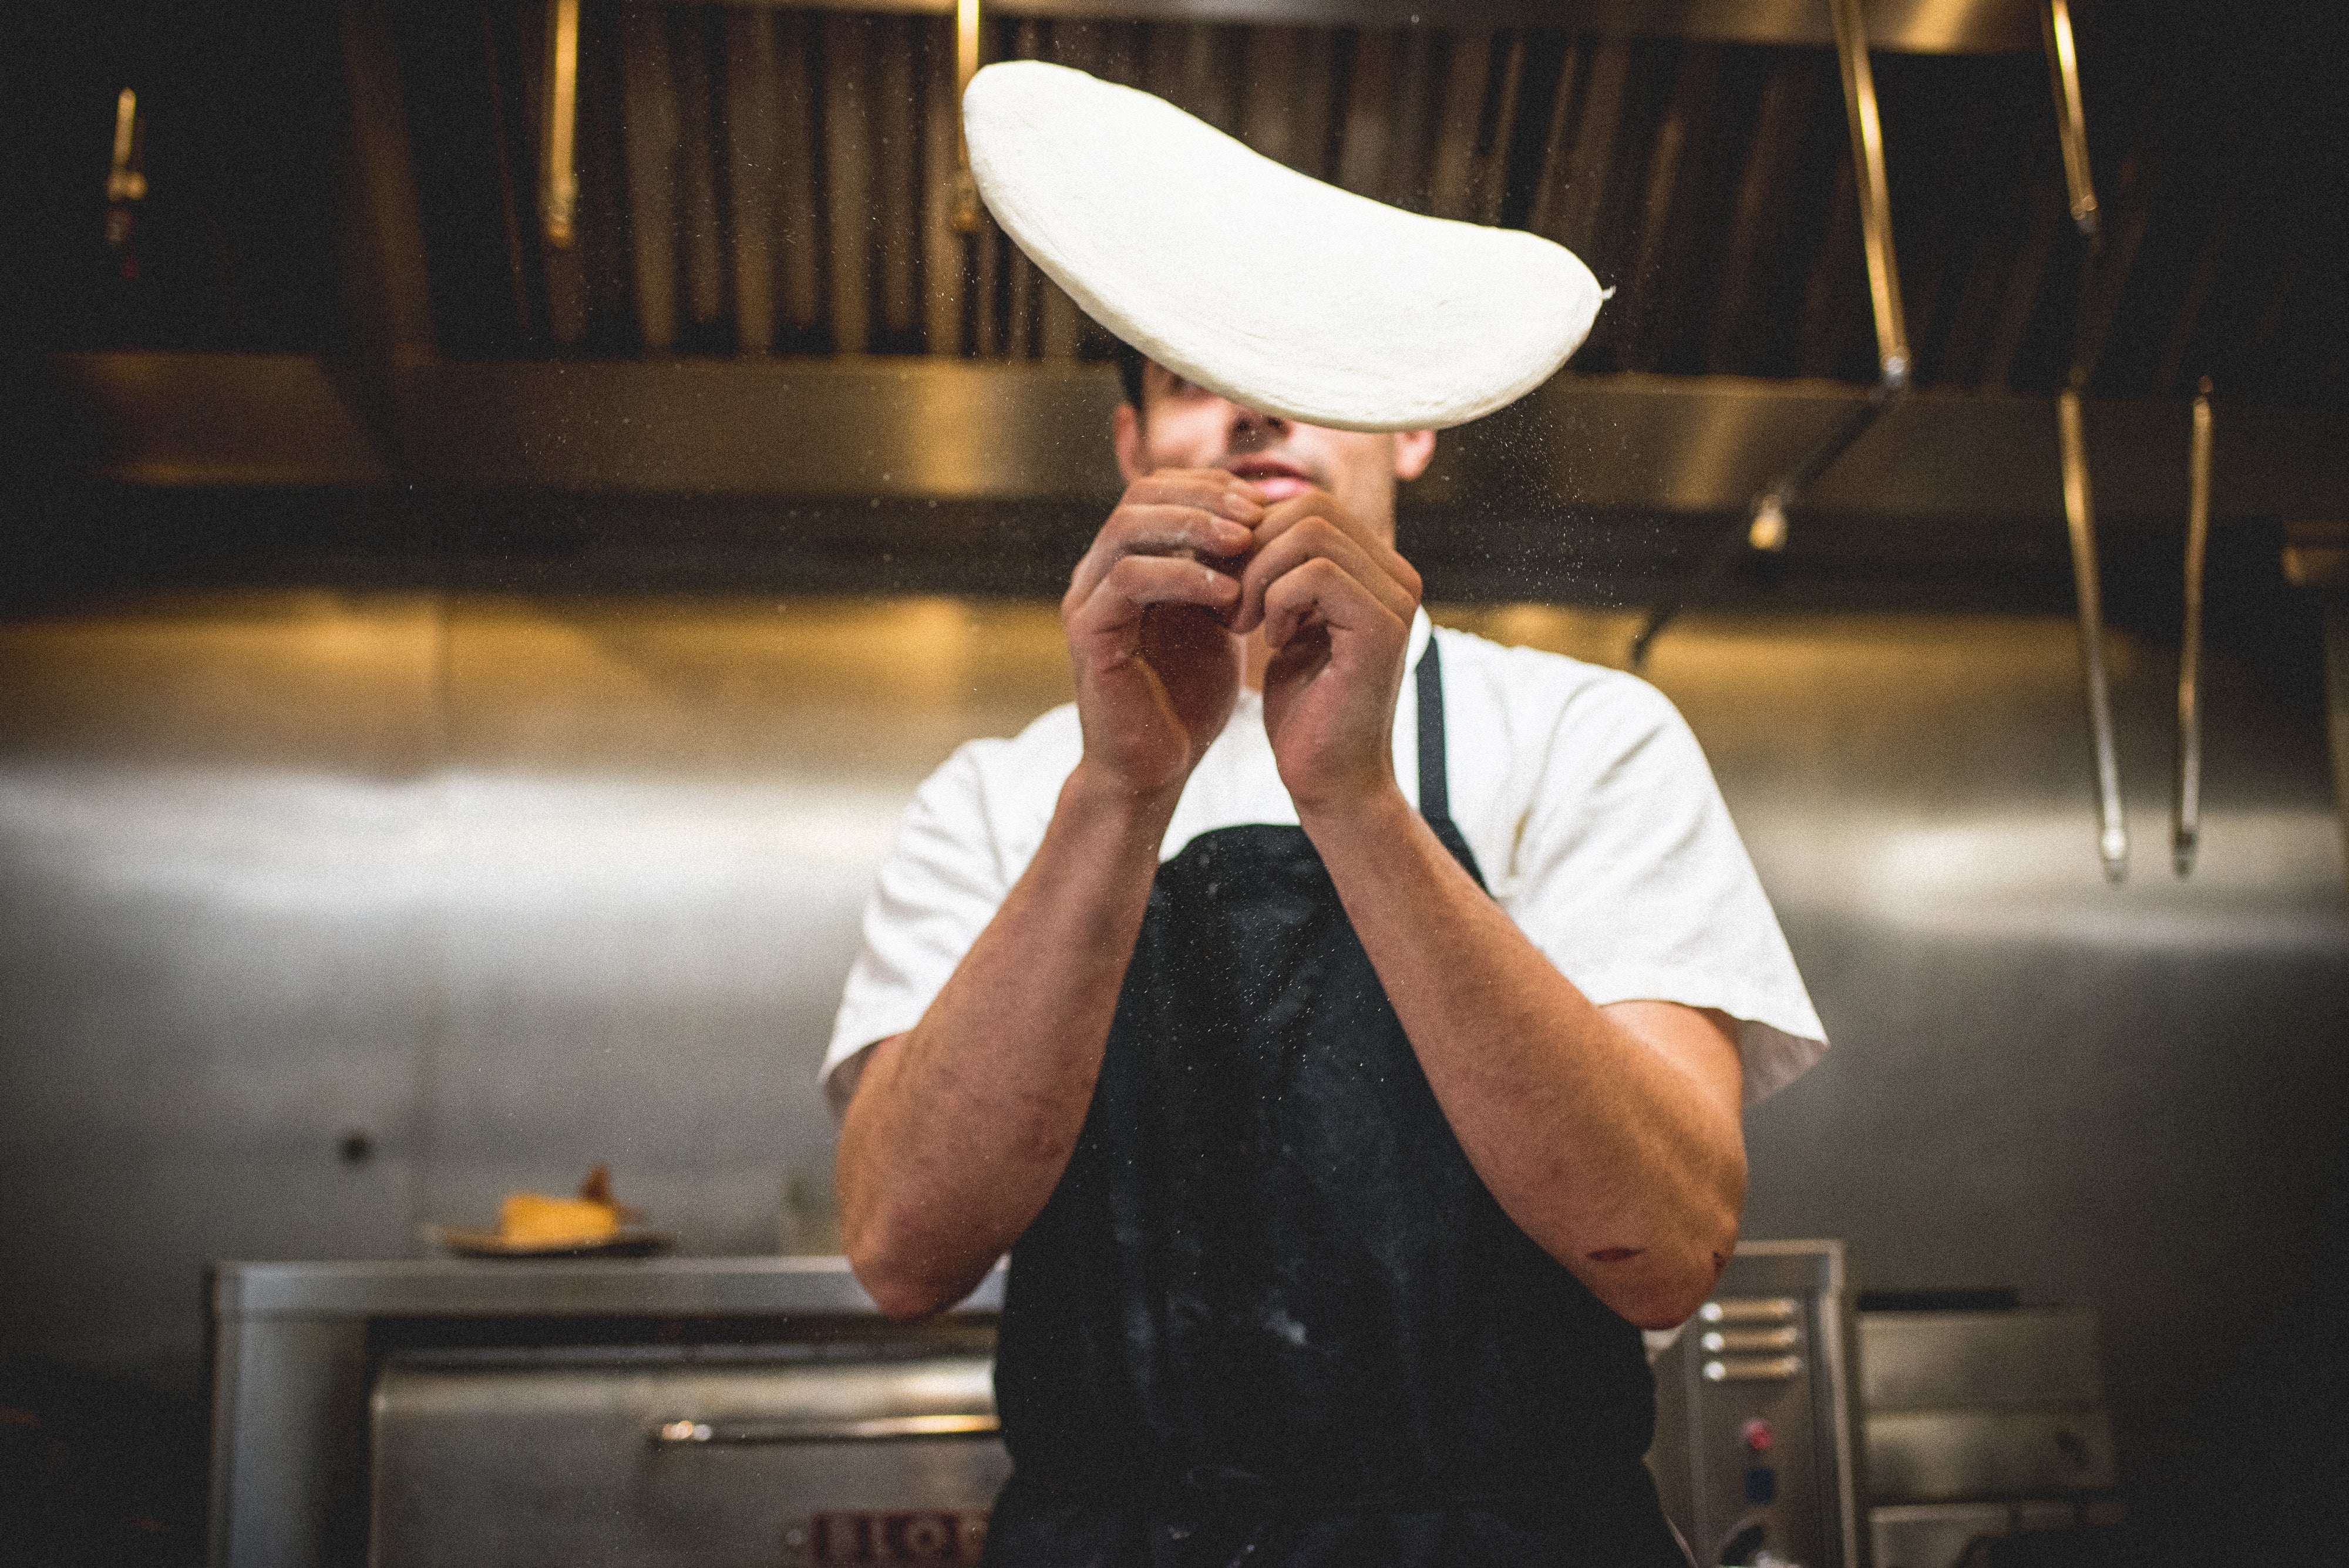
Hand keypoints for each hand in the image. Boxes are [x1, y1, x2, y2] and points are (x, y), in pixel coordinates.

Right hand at [1063, 469, 1265, 800]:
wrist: (1155, 769)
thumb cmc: (1188, 699)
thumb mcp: (1219, 622)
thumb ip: (1229, 572)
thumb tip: (1272, 522)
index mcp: (1127, 562)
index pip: (1159, 490)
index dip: (1211, 487)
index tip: (1263, 504)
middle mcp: (1098, 572)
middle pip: (1139, 496)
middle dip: (1203, 498)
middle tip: (1256, 515)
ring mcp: (1086, 600)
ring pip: (1127, 528)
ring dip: (1193, 526)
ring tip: (1245, 542)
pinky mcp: (1087, 633)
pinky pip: (1129, 580)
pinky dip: (1181, 576)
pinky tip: (1226, 593)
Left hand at [1230, 487, 1422, 814]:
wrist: (1329, 780)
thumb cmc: (1304, 708)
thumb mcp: (1287, 624)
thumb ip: (1282, 573)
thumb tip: (1244, 516)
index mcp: (1377, 570)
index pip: (1310, 504)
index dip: (1254, 533)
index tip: (1223, 581)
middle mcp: (1398, 575)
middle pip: (1310, 506)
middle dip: (1252, 548)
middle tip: (1229, 602)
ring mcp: (1397, 598)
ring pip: (1311, 532)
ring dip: (1259, 574)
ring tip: (1244, 621)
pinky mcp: (1385, 626)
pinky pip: (1317, 573)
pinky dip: (1278, 600)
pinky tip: (1271, 640)